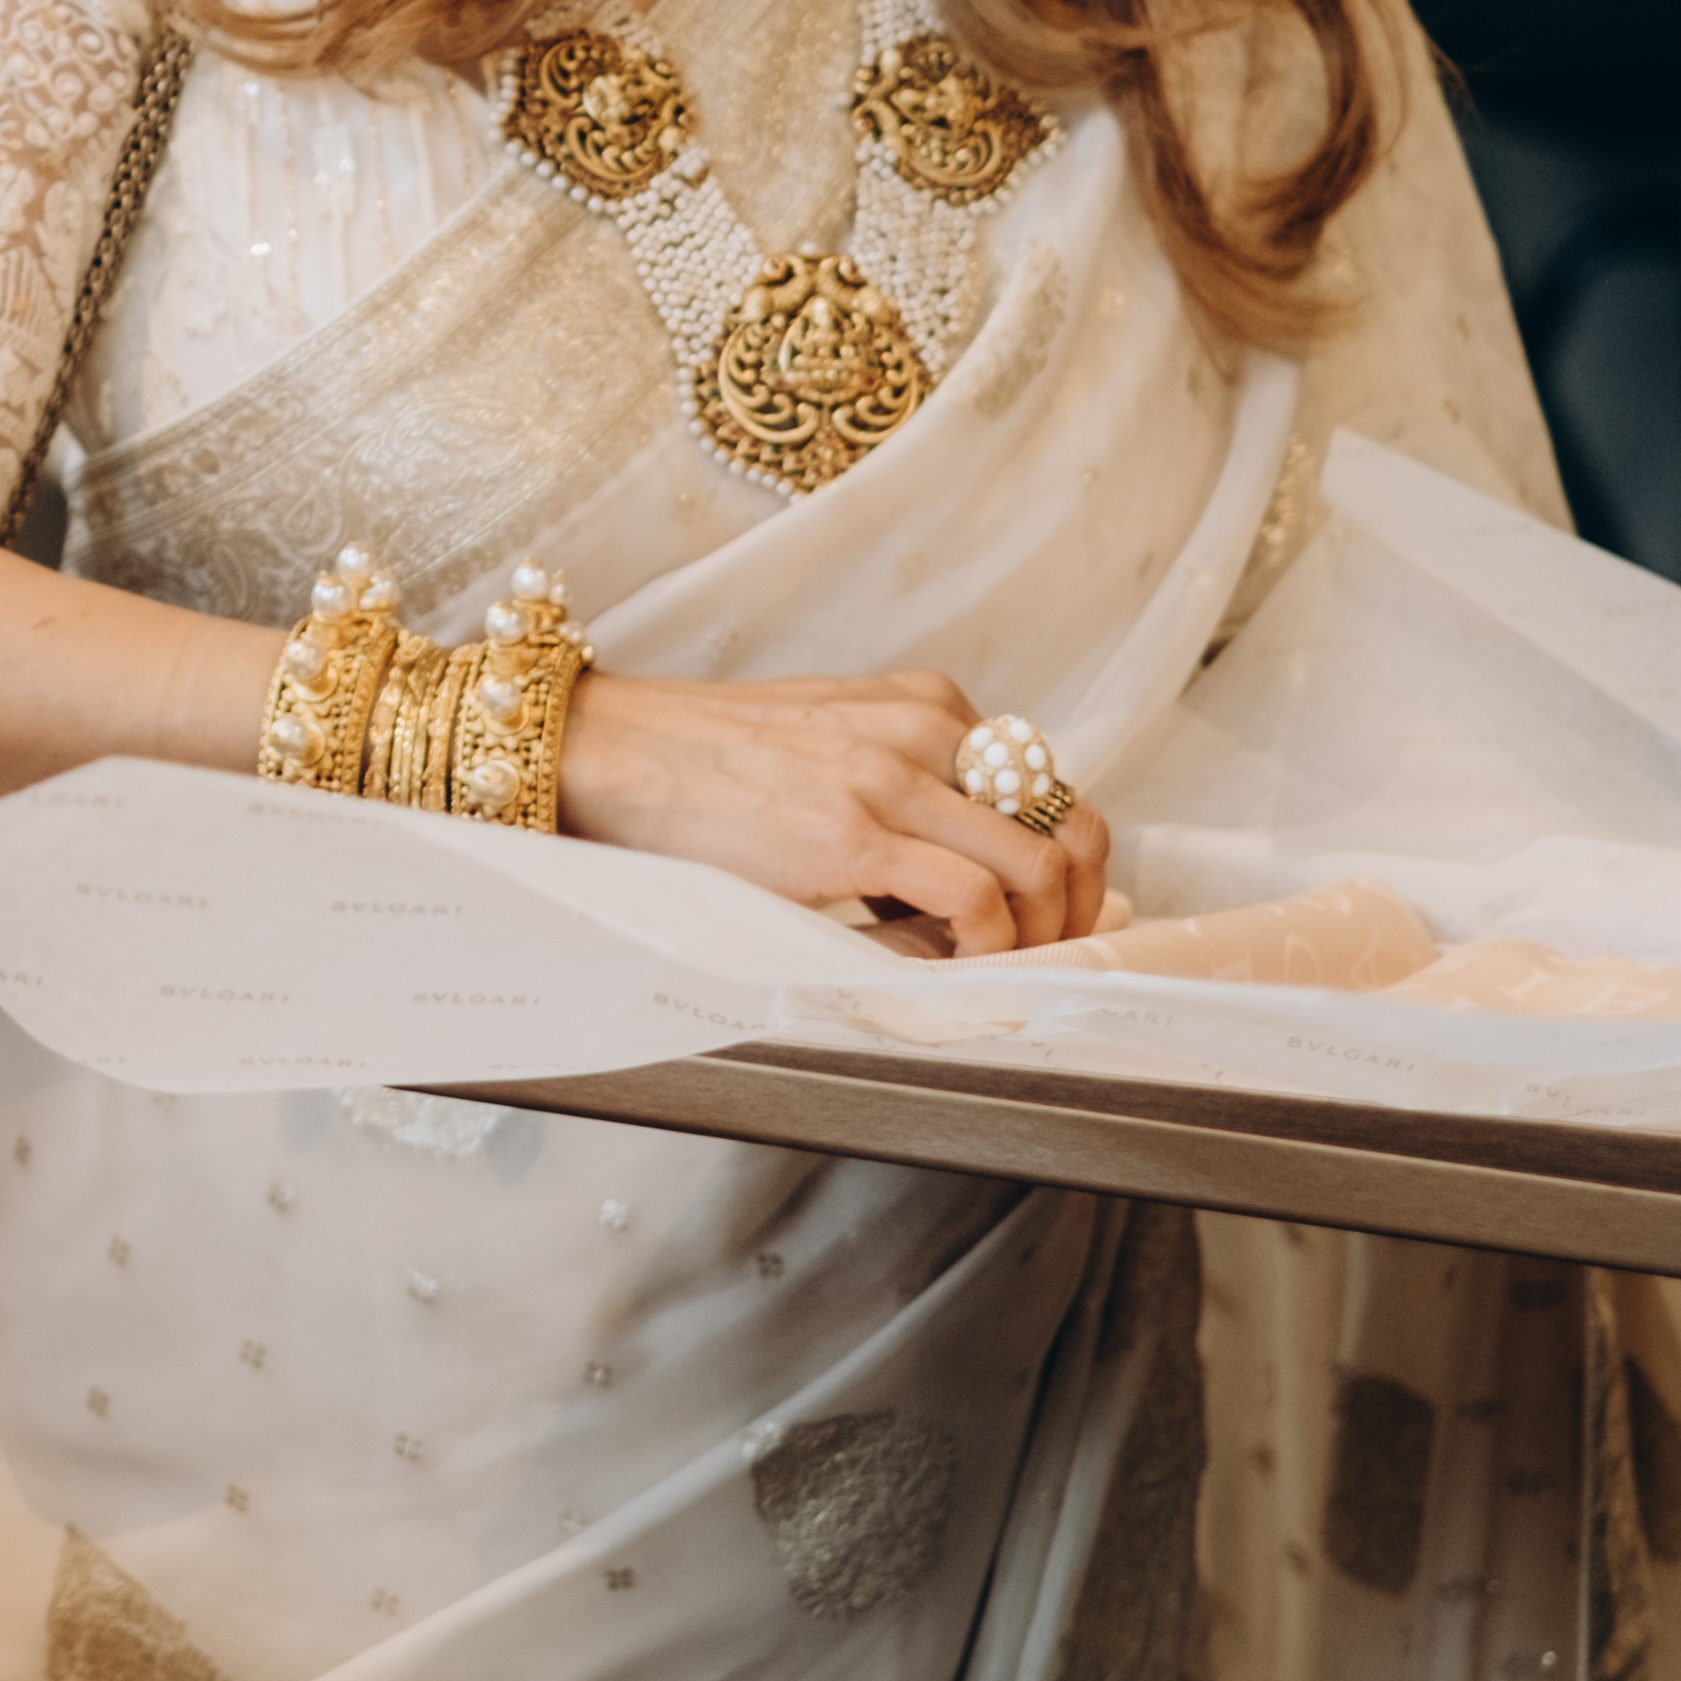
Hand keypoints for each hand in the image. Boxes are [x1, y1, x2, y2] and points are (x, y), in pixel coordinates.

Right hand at [556, 668, 1108, 956]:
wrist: (604, 752)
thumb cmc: (698, 765)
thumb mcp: (827, 751)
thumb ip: (902, 797)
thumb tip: (965, 899)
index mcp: (925, 705)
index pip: (1048, 786)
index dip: (1064, 866)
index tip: (1045, 920)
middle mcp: (927, 729)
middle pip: (1070, 825)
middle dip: (1076, 909)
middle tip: (1045, 960)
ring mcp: (893, 777)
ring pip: (1040, 867)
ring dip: (1036, 940)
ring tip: (995, 976)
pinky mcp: (854, 834)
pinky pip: (975, 902)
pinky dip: (984, 951)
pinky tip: (944, 969)